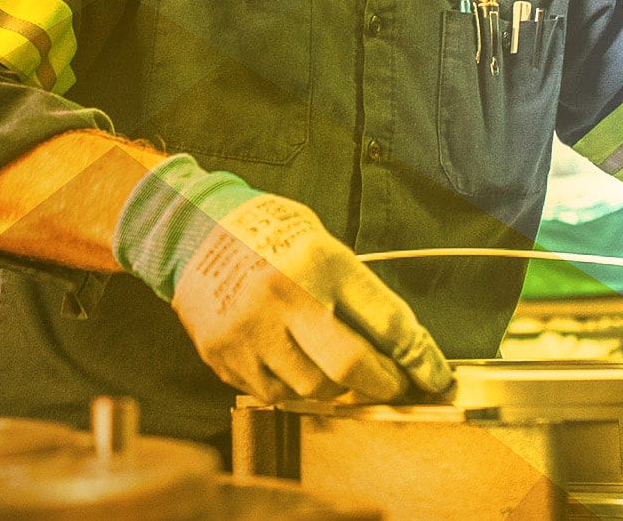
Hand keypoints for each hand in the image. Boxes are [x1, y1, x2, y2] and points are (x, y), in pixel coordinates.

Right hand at [172, 193, 452, 402]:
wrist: (188, 229)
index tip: (434, 376)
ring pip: (313, 389)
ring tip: (332, 368)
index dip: (420, 358)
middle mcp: (285, 295)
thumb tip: (399, 344)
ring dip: (334, 387)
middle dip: (383, 384)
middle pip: (352, 368)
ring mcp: (250, 329)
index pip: (386, 322)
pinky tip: (289, 363)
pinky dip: (291, 388)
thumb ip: (353, 290)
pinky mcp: (223, 353)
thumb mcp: (318, 241)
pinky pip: (272, 394)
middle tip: (392, 385)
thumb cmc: (263, 233)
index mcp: (319, 260)